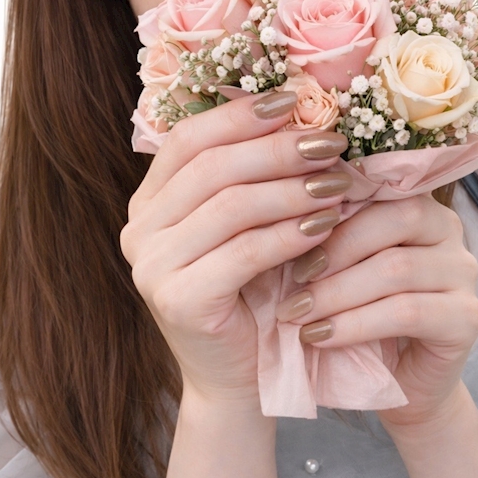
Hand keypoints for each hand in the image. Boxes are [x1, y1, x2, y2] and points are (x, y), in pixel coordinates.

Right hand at [120, 92, 352, 404]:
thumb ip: (254, 175)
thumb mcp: (246, 225)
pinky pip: (243, 252)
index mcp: (150, 201)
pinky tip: (325, 224)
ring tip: (338, 183)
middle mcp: (139, 228)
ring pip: (229, 205)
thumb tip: (302, 110)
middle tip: (331, 143)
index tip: (293, 100)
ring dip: (291, 188)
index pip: (188, 138)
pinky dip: (289, 234)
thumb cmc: (250, 291)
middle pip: (211, 167)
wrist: (239, 378)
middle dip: (277, 149)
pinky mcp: (177, 300)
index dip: (239, 114)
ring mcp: (151, 266)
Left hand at [276, 194, 477, 429]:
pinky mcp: (467, 317)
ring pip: (397, 268)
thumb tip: (282, 212)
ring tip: (297, 313)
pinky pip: (407, 312)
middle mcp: (448, 228)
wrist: (397, 383)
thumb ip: (326, 234)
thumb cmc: (358, 312)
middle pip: (394, 219)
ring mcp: (464, 272)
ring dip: (337, 292)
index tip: (286, 228)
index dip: (331, 204)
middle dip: (335, 249)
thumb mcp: (339, 266)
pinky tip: (321, 336)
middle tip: (293, 278)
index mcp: (416, 201)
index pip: (377, 185)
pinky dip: (357, 324)